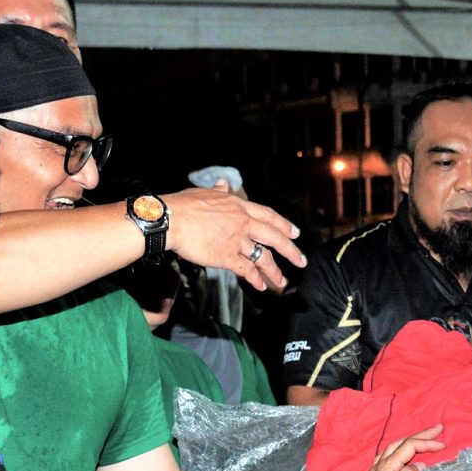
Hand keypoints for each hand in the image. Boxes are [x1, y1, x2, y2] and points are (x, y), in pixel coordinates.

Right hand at [162, 187, 305, 293]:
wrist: (170, 219)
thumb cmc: (183, 205)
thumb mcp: (204, 193)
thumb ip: (218, 191)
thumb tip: (223, 184)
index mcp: (239, 206)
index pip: (268, 215)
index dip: (284, 225)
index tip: (295, 233)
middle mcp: (243, 223)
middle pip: (274, 237)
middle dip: (291, 250)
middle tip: (301, 260)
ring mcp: (237, 240)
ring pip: (264, 257)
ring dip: (275, 272)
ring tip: (282, 282)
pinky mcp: (227, 256)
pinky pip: (247, 270)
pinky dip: (255, 279)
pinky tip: (261, 286)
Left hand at [338, 425, 445, 470]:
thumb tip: (421, 465)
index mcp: (389, 465)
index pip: (410, 446)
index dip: (427, 443)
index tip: (443, 445)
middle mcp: (383, 462)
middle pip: (404, 442)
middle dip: (422, 434)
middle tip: (438, 428)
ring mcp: (379, 468)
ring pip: (397, 446)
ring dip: (413, 439)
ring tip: (424, 436)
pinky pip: (391, 455)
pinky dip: (401, 449)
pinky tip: (401, 451)